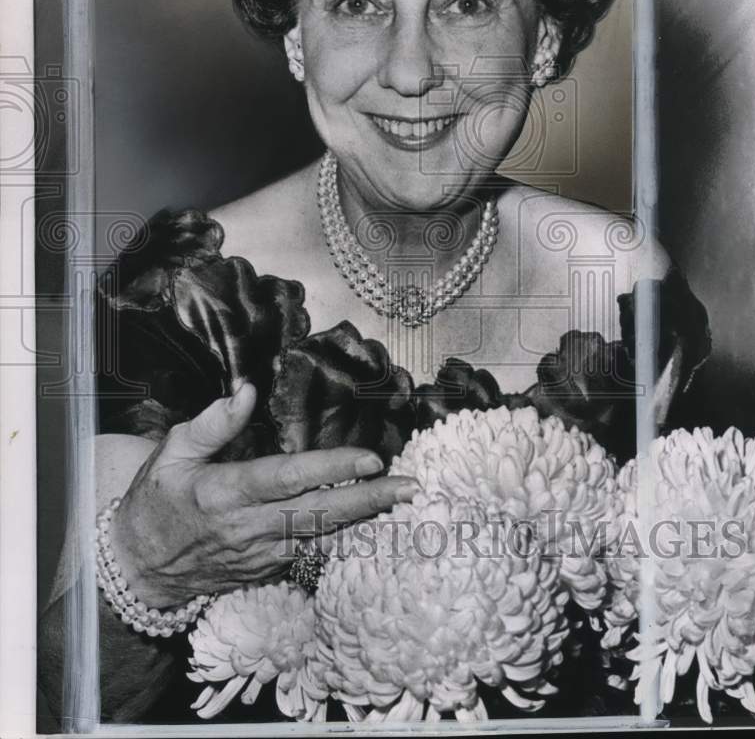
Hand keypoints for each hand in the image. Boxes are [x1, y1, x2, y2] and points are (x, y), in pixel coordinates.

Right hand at [110, 383, 417, 607]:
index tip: (371, 459)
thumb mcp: (171, 454)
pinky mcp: (266, 569)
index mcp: (227, 493)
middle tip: (409, 487)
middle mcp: (250, 527)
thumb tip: (247, 391)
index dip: (332, 469)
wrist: (138, 570)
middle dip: (369, 501)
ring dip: (365, 519)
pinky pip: (312, 550)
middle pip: (319, 513)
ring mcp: (261, 553)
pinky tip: (372, 522)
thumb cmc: (156, 503)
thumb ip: (212, 423)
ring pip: (322, 535)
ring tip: (403, 501)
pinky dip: (343, 535)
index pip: (288, 479)